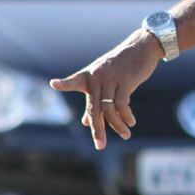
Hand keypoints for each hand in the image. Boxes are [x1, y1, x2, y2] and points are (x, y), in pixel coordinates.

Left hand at [49, 29, 162, 149]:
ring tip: (125, 135)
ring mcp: (111, 78)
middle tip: (100, 146)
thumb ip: (94, 100)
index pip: (74, 81)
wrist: (141, 48)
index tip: (53, 84)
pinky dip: (126, 116)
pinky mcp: (126, 80)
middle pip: (94, 109)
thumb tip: (85, 122)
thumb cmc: (121, 66)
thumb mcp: (105, 80)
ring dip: (117, 126)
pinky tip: (131, 122)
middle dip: (97, 129)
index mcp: (89, 76)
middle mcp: (97, 77)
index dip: (64, 83)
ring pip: (110, 109)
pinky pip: (123, 104)